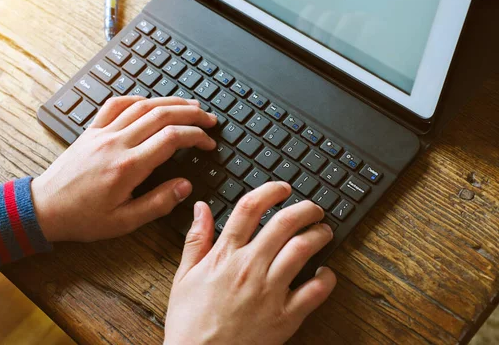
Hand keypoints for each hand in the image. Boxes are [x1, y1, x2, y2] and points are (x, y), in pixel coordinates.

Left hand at [31, 96, 217, 242]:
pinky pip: (115, 104)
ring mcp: (103, 133)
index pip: (172, 138)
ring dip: (169, 102)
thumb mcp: (124, 222)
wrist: (44, 209)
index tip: (208, 143)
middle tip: (209, 119)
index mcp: (128, 166)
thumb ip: (158, 203)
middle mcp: (117, 143)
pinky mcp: (91, 131)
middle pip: (161, 115)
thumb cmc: (82, 218)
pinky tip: (149, 101)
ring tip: (190, 106)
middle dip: (191, 114)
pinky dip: (136, 99)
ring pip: (142, 105)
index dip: (196, 137)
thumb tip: (185, 186)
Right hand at [164, 182, 336, 344]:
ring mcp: (270, 291)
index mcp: (224, 255)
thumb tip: (200, 208)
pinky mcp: (286, 316)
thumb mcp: (183, 277)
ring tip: (323, 231)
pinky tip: (325, 272)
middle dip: (305, 208)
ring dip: (318, 234)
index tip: (282, 188)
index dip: (270, 191)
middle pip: (284, 223)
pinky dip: (327, 277)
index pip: (250, 208)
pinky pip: (316, 291)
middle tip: (312, 208)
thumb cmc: (190, 322)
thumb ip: (195, 239)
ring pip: (303, 249)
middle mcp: (250, 267)